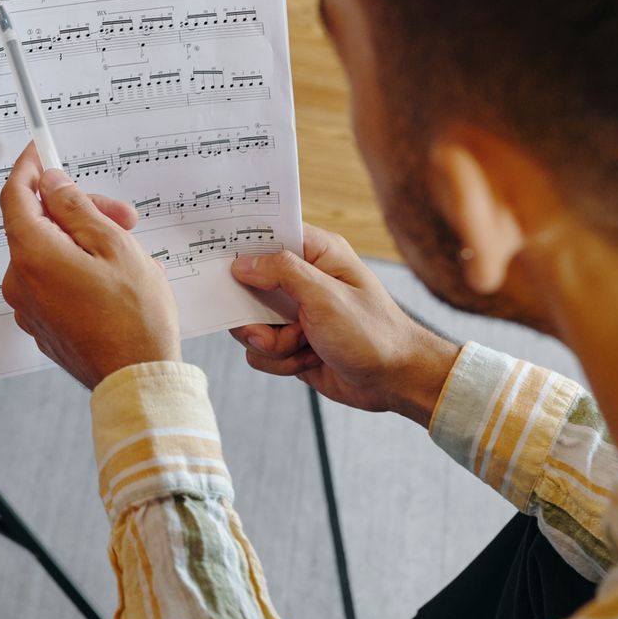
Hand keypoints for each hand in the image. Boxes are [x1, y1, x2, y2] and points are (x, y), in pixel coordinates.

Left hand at [0, 142, 177, 388]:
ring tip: (126, 250)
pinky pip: (51, 281)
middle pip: (38, 225)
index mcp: (33, 255)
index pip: (15, 196)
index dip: (29, 170)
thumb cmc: (134, 317)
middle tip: (123, 215)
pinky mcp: (42, 325)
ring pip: (47, 253)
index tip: (41, 151)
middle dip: (77, 211)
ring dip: (81, 241)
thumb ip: (76, 209)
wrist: (137, 379)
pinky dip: (74, 267)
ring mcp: (28, 307)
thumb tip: (51, 183)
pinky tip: (110, 276)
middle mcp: (20, 281)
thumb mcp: (113, 246)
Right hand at [229, 224, 461, 426]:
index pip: (269, 236)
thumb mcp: (325, 296)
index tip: (222, 261)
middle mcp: (304, 281)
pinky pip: (261, 351)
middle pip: (249, 286)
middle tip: (268, 329)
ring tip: (302, 347)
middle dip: (255, 316)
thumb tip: (243, 263)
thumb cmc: (373, 334)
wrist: (395, 382)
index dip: (243, 246)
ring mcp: (295, 314)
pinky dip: (280, 362)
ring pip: (250, 325)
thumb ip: (282, 272)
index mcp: (317, 255)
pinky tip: (308, 361)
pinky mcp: (291, 343)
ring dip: (271, 344)